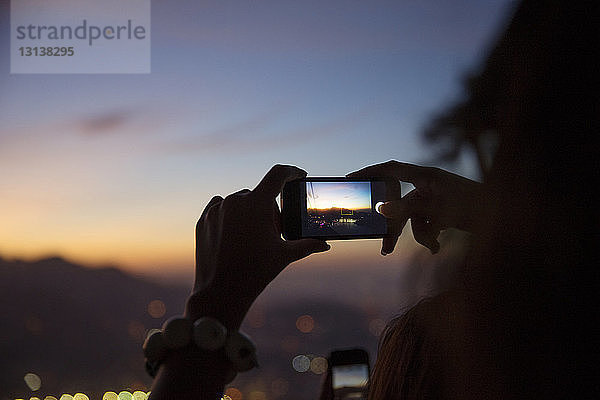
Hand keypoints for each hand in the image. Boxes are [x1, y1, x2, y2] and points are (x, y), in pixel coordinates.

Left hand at [186, 165, 329, 328]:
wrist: (221, 292)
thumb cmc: (255, 273)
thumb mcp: (285, 256)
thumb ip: (307, 245)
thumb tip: (325, 244)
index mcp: (256, 204)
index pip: (278, 175)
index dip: (292, 172)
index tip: (299, 175)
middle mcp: (235, 201)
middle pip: (259, 195)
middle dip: (269, 209)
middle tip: (273, 233)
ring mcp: (216, 210)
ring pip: (240, 202)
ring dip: (249, 212)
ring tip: (252, 238)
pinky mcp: (204, 220)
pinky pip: (221, 208)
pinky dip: (230, 216)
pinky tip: (235, 236)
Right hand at [348, 161, 480, 254]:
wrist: (508, 219)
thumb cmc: (476, 206)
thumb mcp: (437, 208)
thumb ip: (406, 209)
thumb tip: (379, 208)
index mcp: (425, 176)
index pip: (390, 169)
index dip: (369, 172)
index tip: (351, 179)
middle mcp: (428, 186)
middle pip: (399, 204)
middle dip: (394, 225)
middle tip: (385, 246)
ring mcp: (436, 200)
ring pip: (413, 218)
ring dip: (420, 235)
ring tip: (432, 248)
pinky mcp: (443, 212)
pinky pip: (426, 224)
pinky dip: (430, 236)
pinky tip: (438, 246)